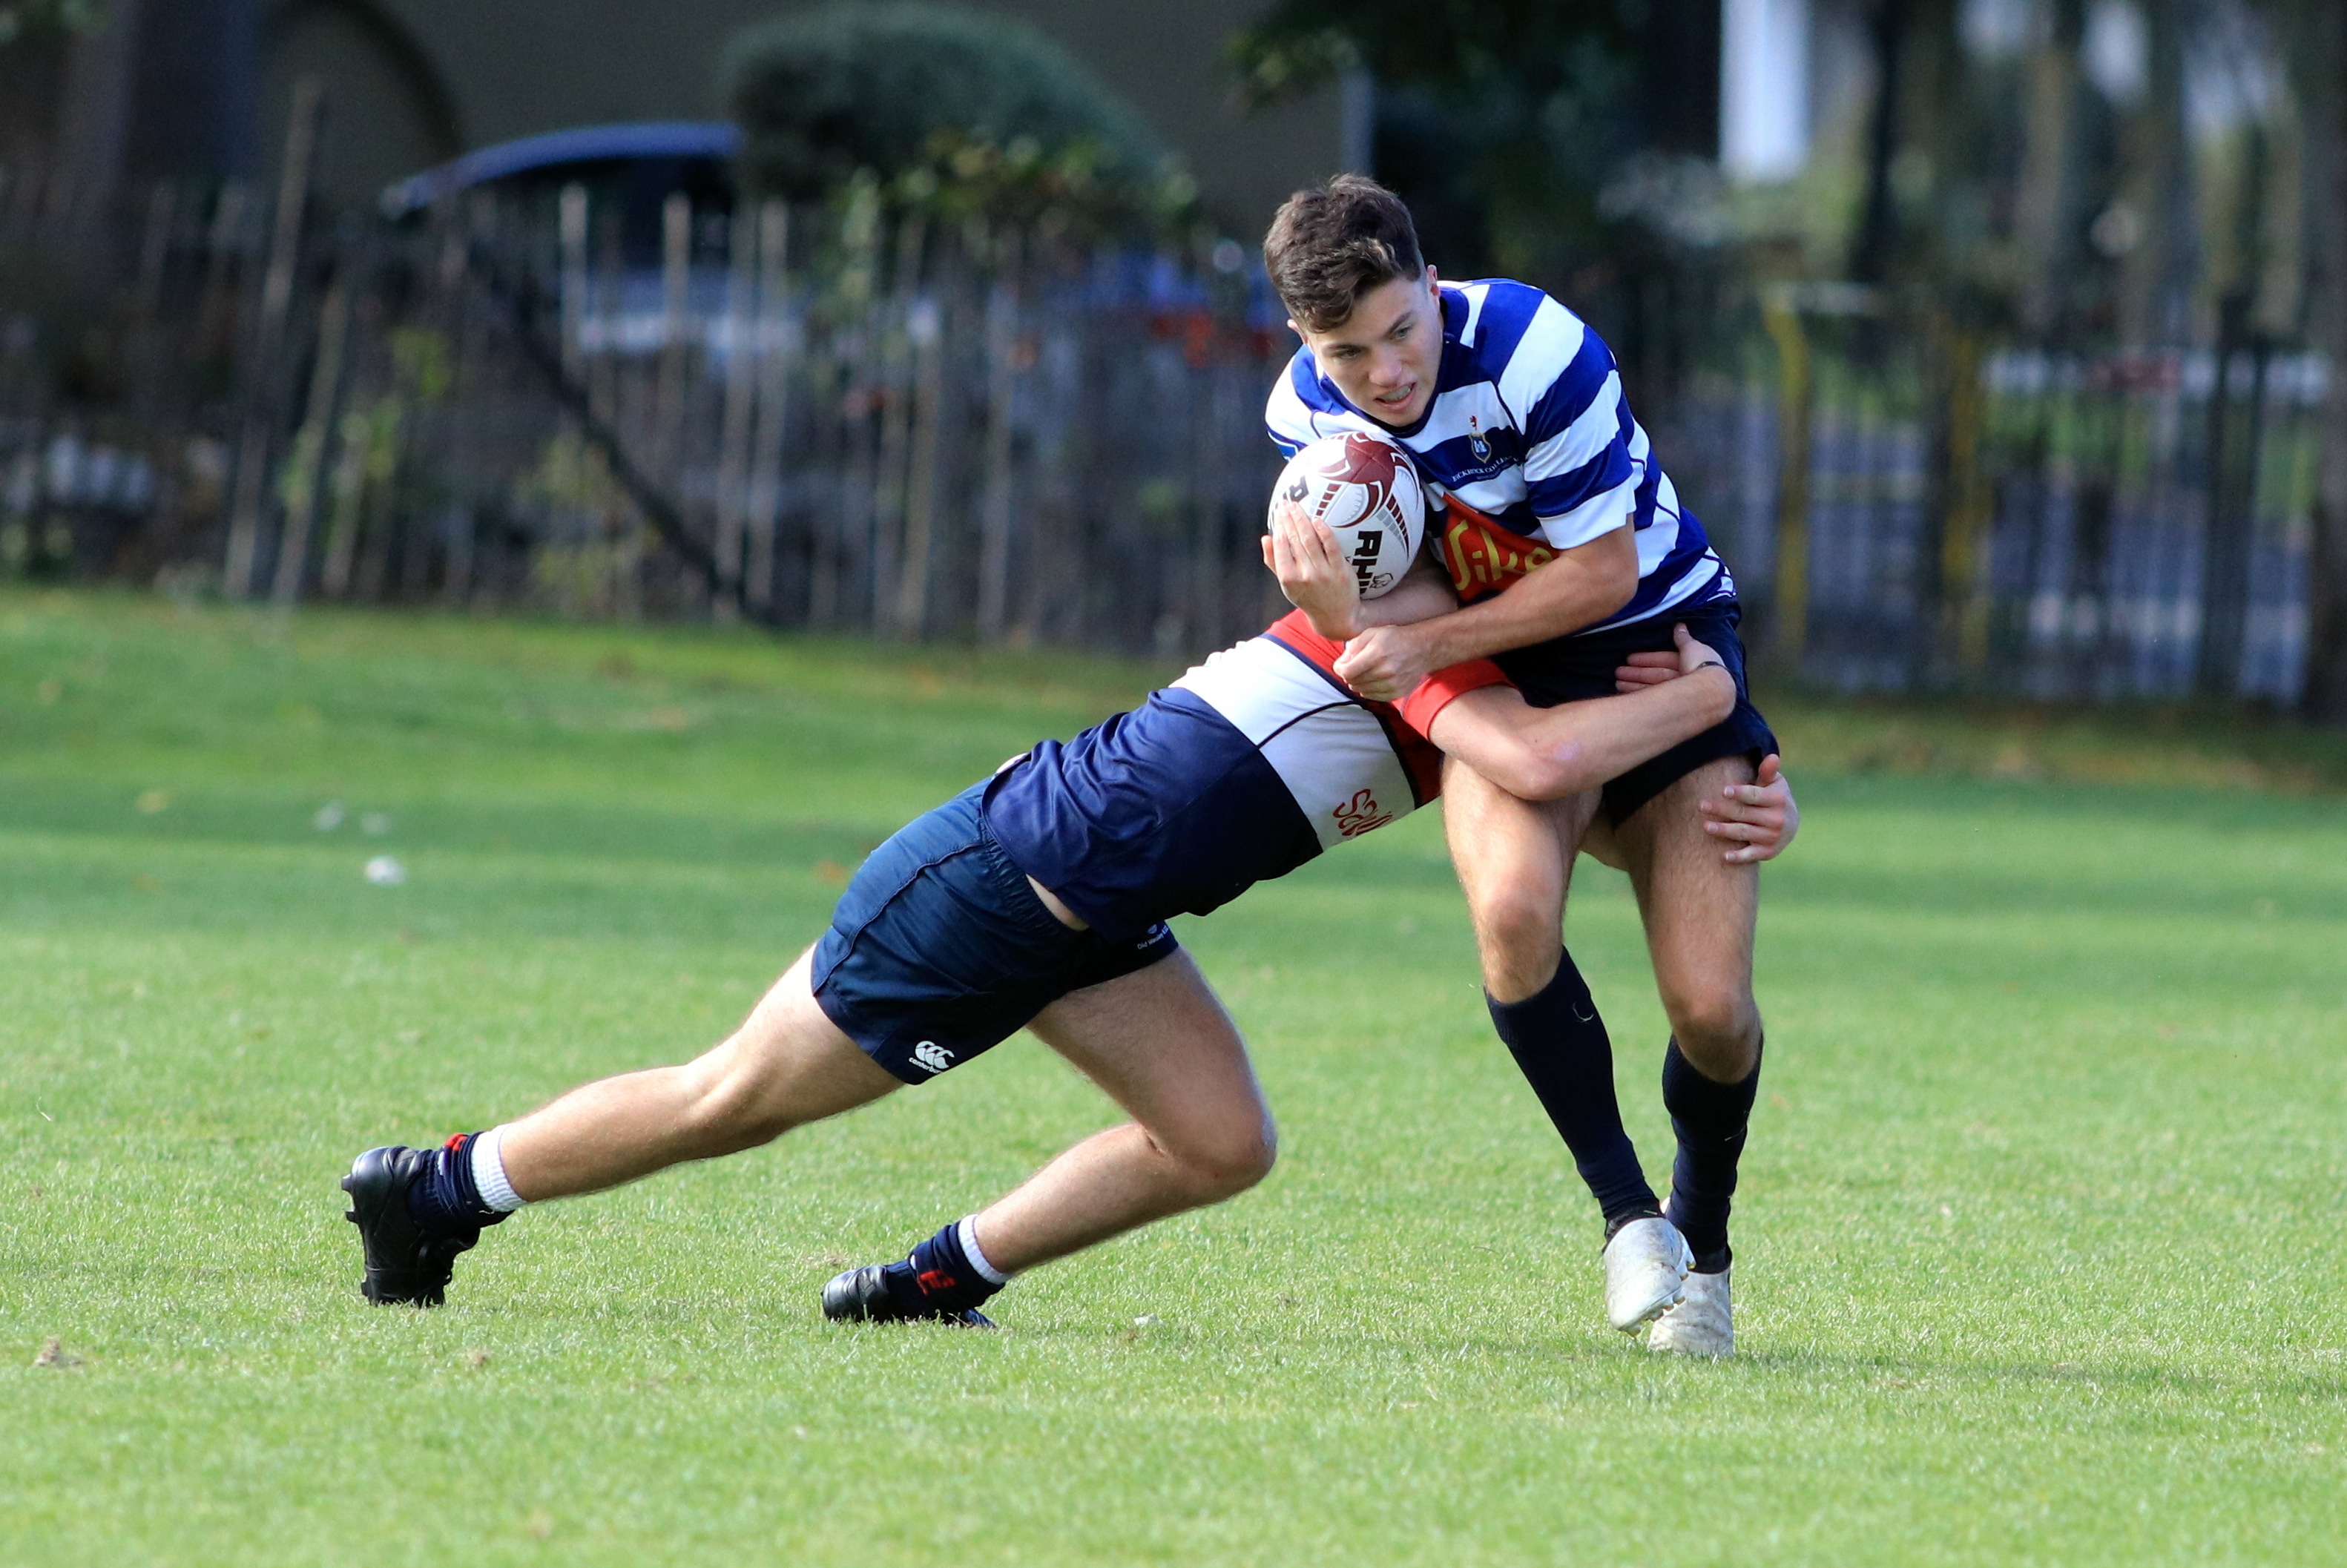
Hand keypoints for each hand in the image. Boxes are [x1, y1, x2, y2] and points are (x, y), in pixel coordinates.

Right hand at [1260, 501, 1360, 640]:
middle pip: (1295, 540)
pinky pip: (1332, 547)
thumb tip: (1265, 538)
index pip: (1282, 546)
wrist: (1336, 618)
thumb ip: (1274, 562)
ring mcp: (1323, 573)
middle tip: (1287, 502)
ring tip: (1298, 507)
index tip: (1279, 511)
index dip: (1279, 526)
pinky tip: (1318, 519)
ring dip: (1303, 520)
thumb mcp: (1287, 585)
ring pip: (1311, 541)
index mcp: (1289, 579)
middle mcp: (1304, 575)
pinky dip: (1324, 532)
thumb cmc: (1308, 597)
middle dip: (1289, 518)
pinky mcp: (1341, 571)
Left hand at [1333, 623, 1432, 701]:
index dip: (1339, 668)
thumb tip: (1342, 661)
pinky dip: (1368, 689)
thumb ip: (1354, 645)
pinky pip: (1372, 696)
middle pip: (1352, 682)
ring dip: (1358, 682)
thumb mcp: (1372, 633)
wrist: (1422, 649)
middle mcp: (1384, 672)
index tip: (1341, 664)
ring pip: (1361, 690)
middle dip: (1349, 674)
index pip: (1346, 672)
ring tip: (1365, 671)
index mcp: (1376, 654)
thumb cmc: (1395, 638)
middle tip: (1354, 666)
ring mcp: (1391, 684)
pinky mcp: (1396, 693)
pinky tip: (1373, 679)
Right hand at [1613, 624, 1729, 690]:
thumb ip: (1683, 638)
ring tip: (1617, 683)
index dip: (1647, 658)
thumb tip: (1680, 625)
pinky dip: (1640, 695)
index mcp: (1690, 663)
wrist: (1710, 690)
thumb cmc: (1702, 665)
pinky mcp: (1674, 706)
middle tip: (1617, 672)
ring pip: (1653, 687)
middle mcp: (1684, 679)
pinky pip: (1655, 698)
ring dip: (1634, 684)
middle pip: (1657, 675)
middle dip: (1637, 672)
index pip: (1665, 659)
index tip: (1629, 659)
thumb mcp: (1693, 647)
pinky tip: (1626, 693)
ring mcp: (1679, 694)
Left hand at [1699, 753, 1798, 864]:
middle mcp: (1776, 819)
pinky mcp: (1768, 852)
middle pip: (1744, 813)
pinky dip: (1739, 857)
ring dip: (1724, 830)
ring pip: (1743, 832)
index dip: (1740, 793)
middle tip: (1701, 805)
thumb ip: (1768, 772)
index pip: (1755, 796)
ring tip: (1705, 826)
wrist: (1791, 824)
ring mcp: (1772, 837)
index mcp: (1778, 799)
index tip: (1723, 791)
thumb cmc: (1774, 797)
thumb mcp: (1774, 783)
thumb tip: (1772, 756)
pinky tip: (1724, 856)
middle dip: (1721, 809)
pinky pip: (1751, 855)